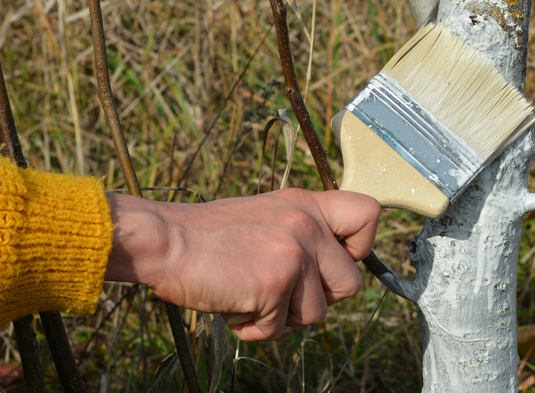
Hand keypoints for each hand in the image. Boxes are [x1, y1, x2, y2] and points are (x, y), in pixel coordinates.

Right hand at [105, 189, 379, 340]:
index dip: (360, 248)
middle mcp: (307, 226)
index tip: (335, 261)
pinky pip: (279, 329)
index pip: (368, 215)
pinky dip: (254, 327)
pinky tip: (232, 304)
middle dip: (317, 299)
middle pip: (350, 284)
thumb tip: (333, 269)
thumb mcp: (268, 215)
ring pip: (316, 314)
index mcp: (307, 205)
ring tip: (249, 294)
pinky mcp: (274, 285)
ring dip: (282, 316)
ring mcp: (294, 255)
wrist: (165, 240)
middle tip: (281, 291)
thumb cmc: (209, 235)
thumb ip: (304, 233)